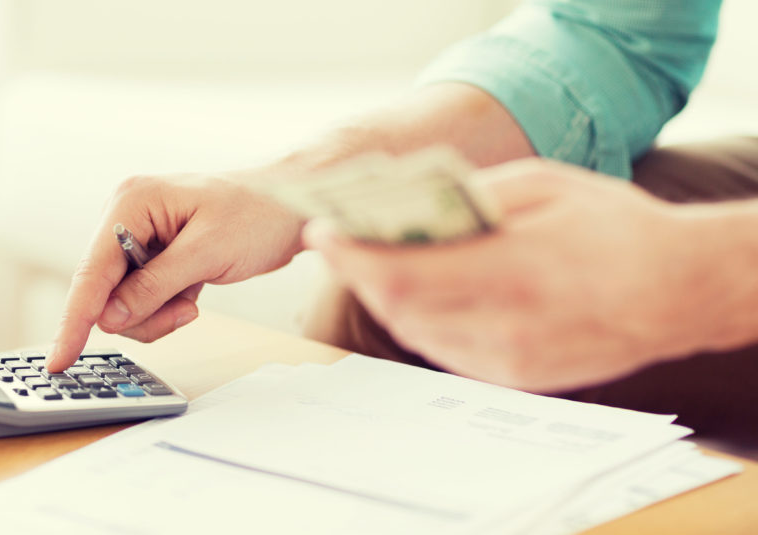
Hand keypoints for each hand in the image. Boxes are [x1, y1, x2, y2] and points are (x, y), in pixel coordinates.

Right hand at [47, 171, 304, 371]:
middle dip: (141, 314)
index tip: (59, 359)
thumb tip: (109, 318)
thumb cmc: (258, 214)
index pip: (90, 271)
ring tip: (194, 300)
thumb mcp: (207, 252)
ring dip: (157, 314)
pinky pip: (142, 299)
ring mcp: (139, 239)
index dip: (74, 319)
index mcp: (130, 202)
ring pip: (122, 303)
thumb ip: (154, 286)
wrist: (293, 206)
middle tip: (186, 311)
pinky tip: (193, 293)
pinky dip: (165, 309)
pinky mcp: (154, 258)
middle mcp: (126, 218)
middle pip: (103, 292)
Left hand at [304, 158, 703, 392]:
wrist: (678, 291)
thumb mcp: (544, 186)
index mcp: (512, 272)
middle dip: (361, 274)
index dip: (351, 257)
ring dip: (387, 298)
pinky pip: (446, 350)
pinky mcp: (516, 379)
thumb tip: (409, 202)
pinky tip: (420, 292)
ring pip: (417, 333)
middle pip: (399, 308)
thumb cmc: (615, 228)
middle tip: (342, 244)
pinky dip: (422, 320)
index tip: (322, 234)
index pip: (401, 274)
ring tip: (373, 263)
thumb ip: (472, 196)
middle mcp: (505, 327)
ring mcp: (510, 362)